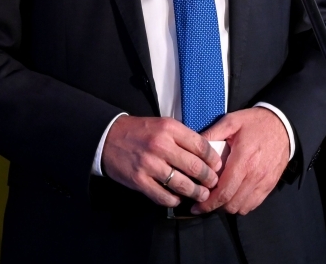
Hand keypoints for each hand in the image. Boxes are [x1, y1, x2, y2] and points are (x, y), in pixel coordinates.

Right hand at [101, 116, 221, 207]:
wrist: (108, 138)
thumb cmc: (139, 131)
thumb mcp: (162, 124)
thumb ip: (182, 137)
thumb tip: (205, 153)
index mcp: (169, 129)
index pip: (201, 145)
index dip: (213, 158)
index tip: (217, 165)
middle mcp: (160, 146)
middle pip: (195, 167)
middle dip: (209, 178)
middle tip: (213, 183)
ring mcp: (150, 164)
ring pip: (182, 185)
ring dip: (196, 192)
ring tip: (202, 195)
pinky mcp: (140, 180)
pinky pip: (164, 196)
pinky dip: (174, 200)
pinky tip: (178, 198)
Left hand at [192, 107, 289, 215]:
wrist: (283, 125)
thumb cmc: (255, 122)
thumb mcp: (231, 121)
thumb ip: (212, 134)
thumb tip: (192, 147)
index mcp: (243, 160)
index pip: (223, 191)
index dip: (208, 203)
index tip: (195, 206)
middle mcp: (255, 175)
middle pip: (231, 203)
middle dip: (214, 206)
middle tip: (204, 201)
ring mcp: (264, 182)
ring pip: (242, 207)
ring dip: (227, 206)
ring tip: (218, 198)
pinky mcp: (270, 185)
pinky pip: (253, 204)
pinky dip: (241, 205)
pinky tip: (233, 196)